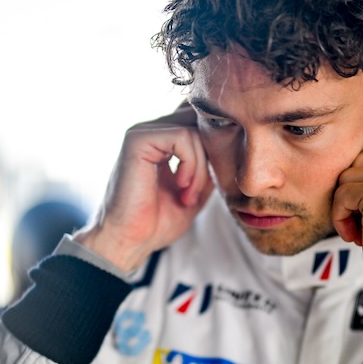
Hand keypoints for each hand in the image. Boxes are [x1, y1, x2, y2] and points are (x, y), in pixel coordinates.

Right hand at [74, 102, 213, 271]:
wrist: (129, 241)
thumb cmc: (156, 223)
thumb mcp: (196, 191)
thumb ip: (210, 167)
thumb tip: (233, 148)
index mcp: (163, 142)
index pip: (200, 124)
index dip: (216, 149)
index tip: (212, 184)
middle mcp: (153, 131)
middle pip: (201, 121)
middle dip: (212, 157)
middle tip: (201, 190)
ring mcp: (144, 133)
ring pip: (195, 131)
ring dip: (202, 168)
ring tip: (189, 195)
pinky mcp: (138, 139)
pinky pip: (182, 137)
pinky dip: (191, 164)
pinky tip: (182, 186)